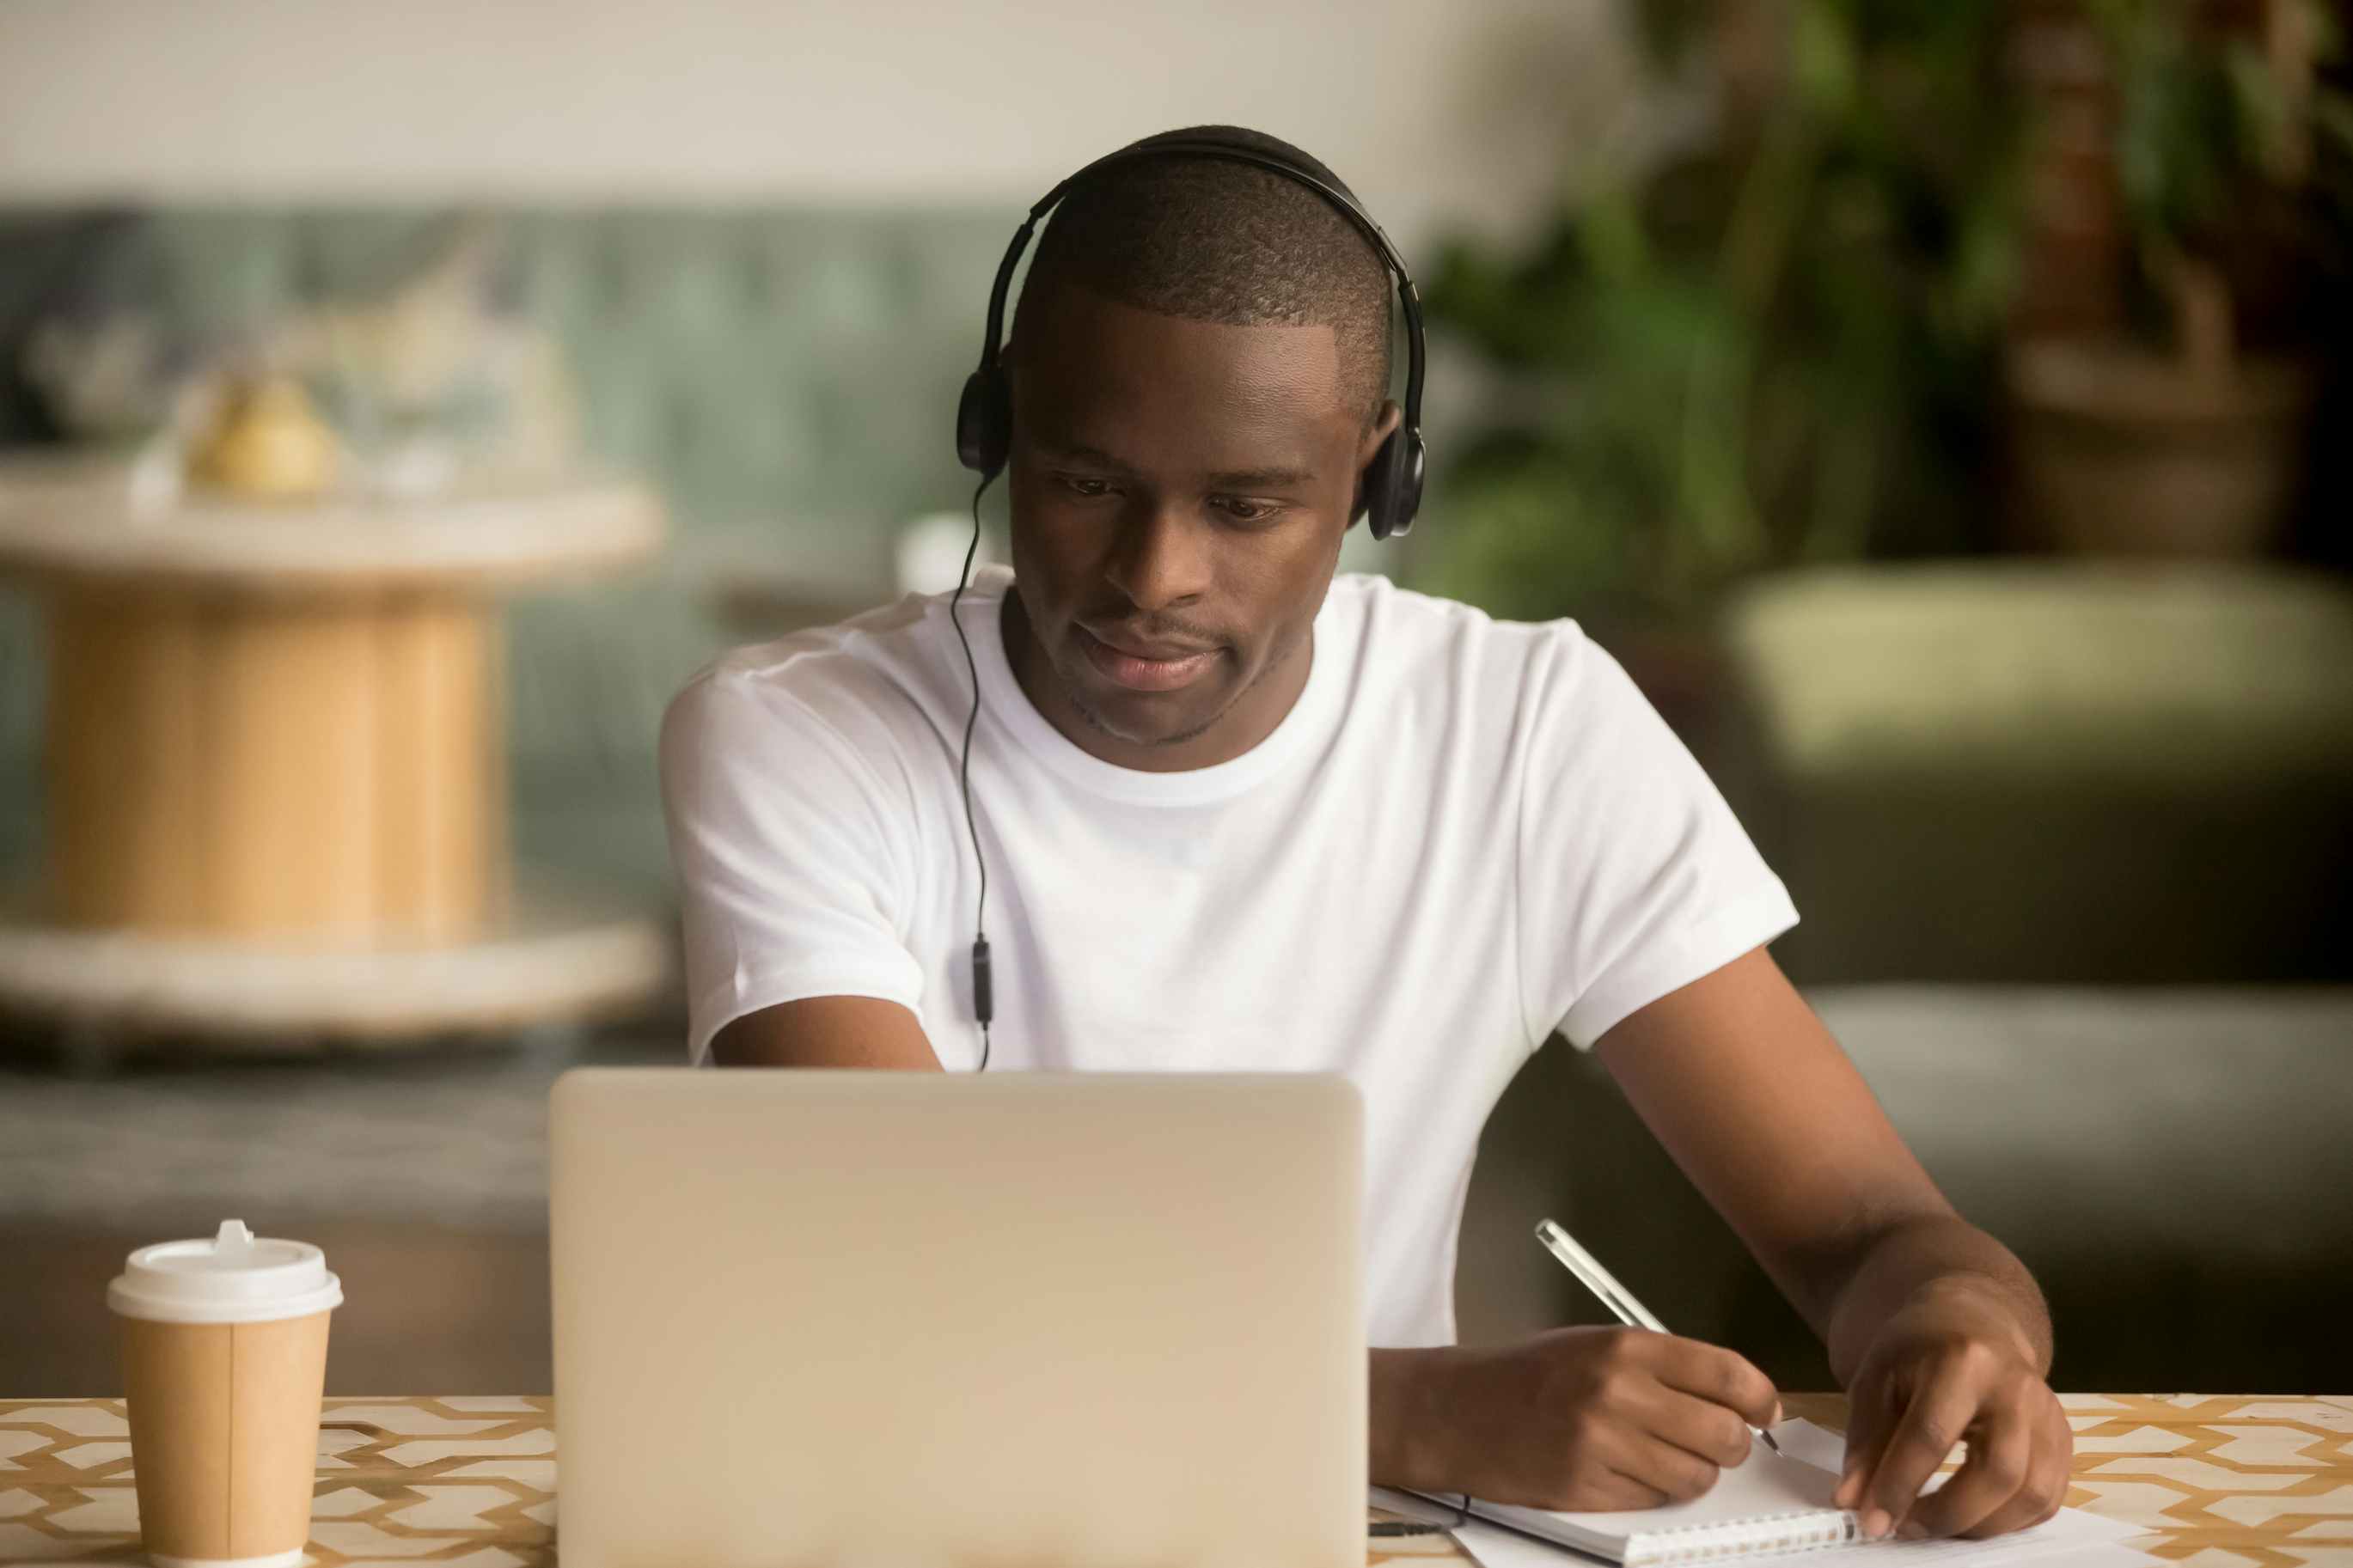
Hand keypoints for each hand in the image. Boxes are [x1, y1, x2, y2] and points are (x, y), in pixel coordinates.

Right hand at [1378, 1327, 1780, 1509]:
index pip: (1728, 1374)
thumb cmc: (1527, 1375)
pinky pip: (1655, 1500)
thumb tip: (1736, 1397)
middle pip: (1724, 1434)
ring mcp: (1601, 1443)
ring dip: (1694, 1473)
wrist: (1455, 1409)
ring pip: (1696, 1476)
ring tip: (1665, 1457)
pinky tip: (1626, 1471)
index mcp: (1625, 1346)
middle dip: (1732, 1444)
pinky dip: (1653, 1491)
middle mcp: (1617, 1392)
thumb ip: (1661, 1366)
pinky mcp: (1586, 1488)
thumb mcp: (1595, 1344)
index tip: (1765, 1411)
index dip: (1761, 1398)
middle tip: (1719, 1441)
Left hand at [1834, 1286, 2072, 1539]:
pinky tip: (1971, 1515)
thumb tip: (1852, 1501)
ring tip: (1934, 1524)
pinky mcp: (2063, 1439)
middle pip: (1997, 1472)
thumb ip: (1865, 1442)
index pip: (1932, 1435)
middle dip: (1947, 1514)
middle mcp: (2017, 1388)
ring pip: (2032, 1493)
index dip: (1900, 1485)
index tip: (1873, 1523)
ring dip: (1980, 1526)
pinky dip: (2009, 1522)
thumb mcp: (1876, 1380)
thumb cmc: (1917, 1351)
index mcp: (1963, 1360)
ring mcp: (2048, 1414)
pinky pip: (2048, 1499)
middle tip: (1905, 1528)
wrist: (1973, 1322)